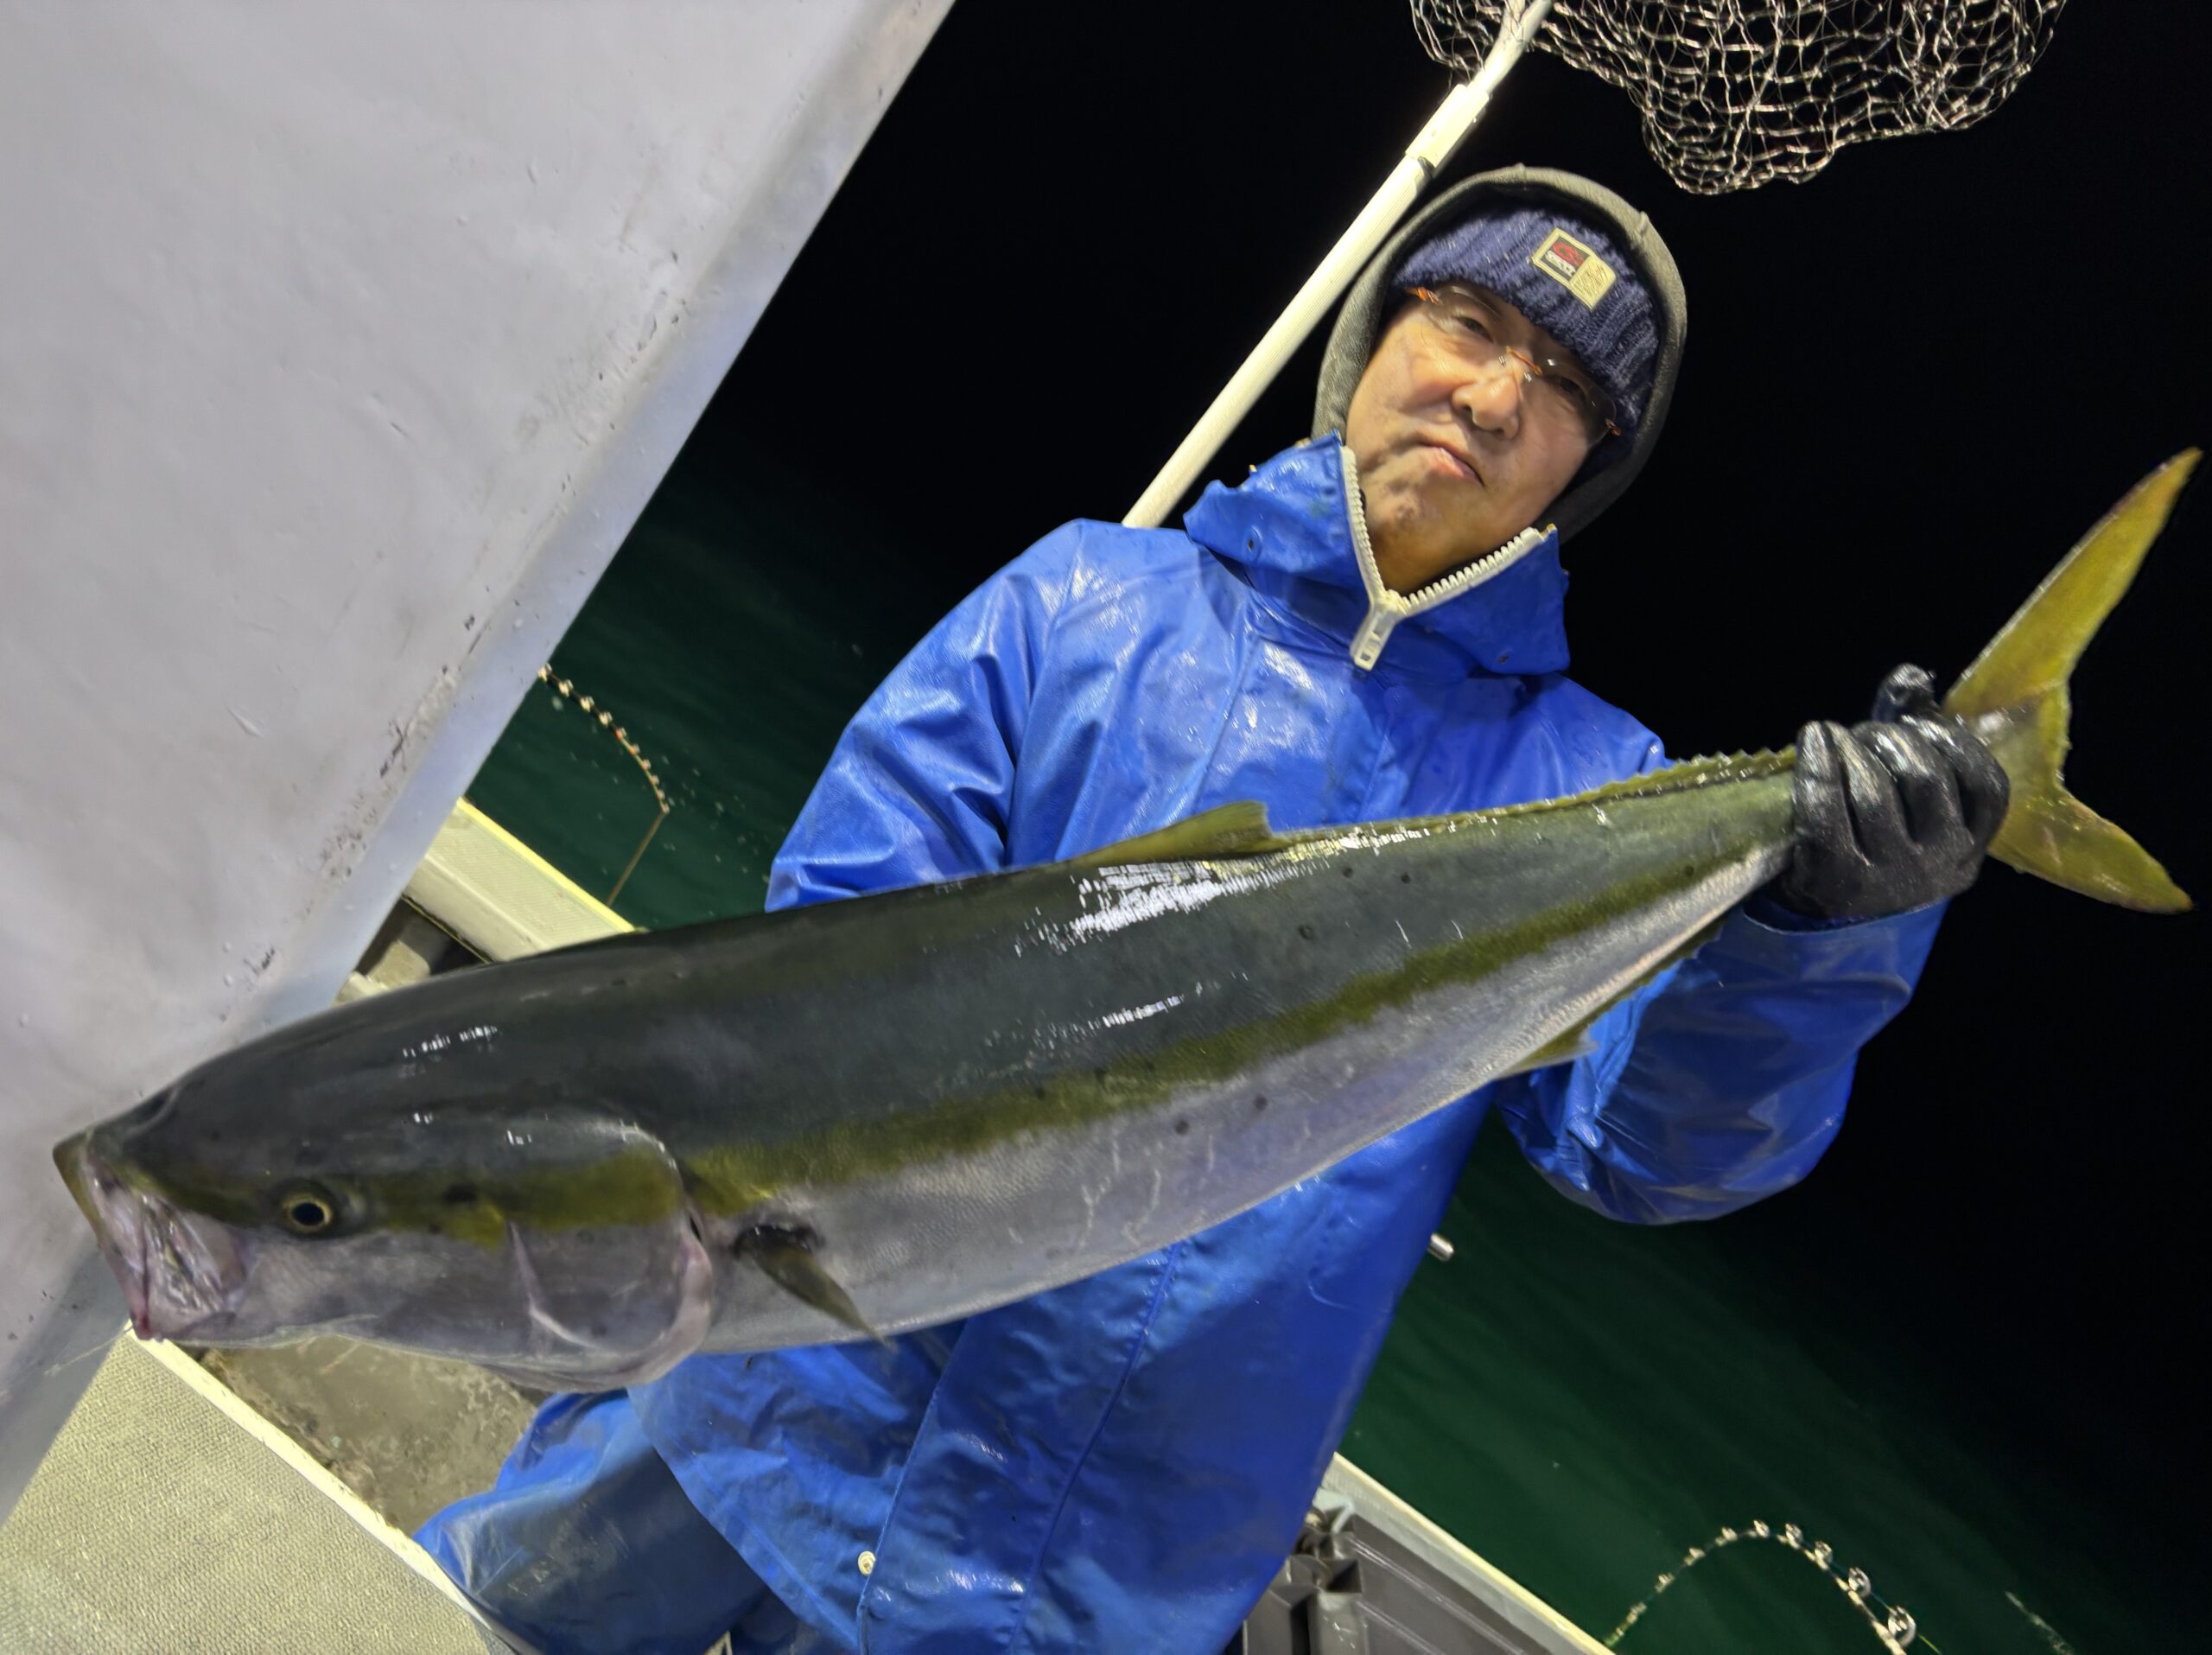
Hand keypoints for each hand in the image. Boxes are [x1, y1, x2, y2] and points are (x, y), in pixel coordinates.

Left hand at [1766, 664, 2009, 920]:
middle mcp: (1938, 866)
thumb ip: (1915, 730)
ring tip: (1834, 737)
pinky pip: (1826, 811)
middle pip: (1925, 778)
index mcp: (1970, 846)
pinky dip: (1817, 766)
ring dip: (1850, 747)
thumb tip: (1910, 676)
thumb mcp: (1905, 790)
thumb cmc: (1872, 834)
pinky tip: (1812, 739)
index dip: (1952, 739)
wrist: (1821, 906)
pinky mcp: (1834, 880)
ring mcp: (1887, 878)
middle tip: (1863, 732)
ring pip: (1874, 792)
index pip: (1986, 785)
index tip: (1917, 721)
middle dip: (1891, 737)